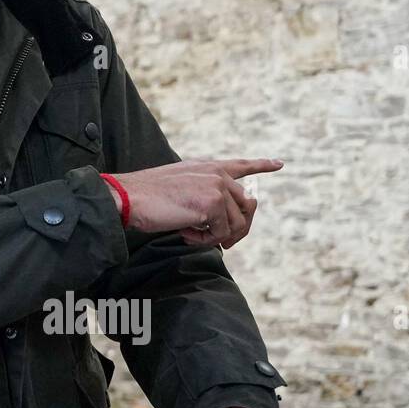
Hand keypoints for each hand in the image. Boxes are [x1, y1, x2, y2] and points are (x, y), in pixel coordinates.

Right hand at [107, 158, 282, 248]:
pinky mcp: (213, 205)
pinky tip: (186, 234)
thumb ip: (203, 193)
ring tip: (192, 235)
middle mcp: (218, 174)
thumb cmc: (147, 197)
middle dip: (238, 229)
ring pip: (237, 224)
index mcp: (208, 167)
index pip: (241, 165)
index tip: (278, 164)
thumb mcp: (180, 186)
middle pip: (247, 206)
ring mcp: (217, 188)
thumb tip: (222, 217)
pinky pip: (221, 234)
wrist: (130, 197)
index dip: (261, 165)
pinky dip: (204, 241)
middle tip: (220, 243)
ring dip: (216, 237)